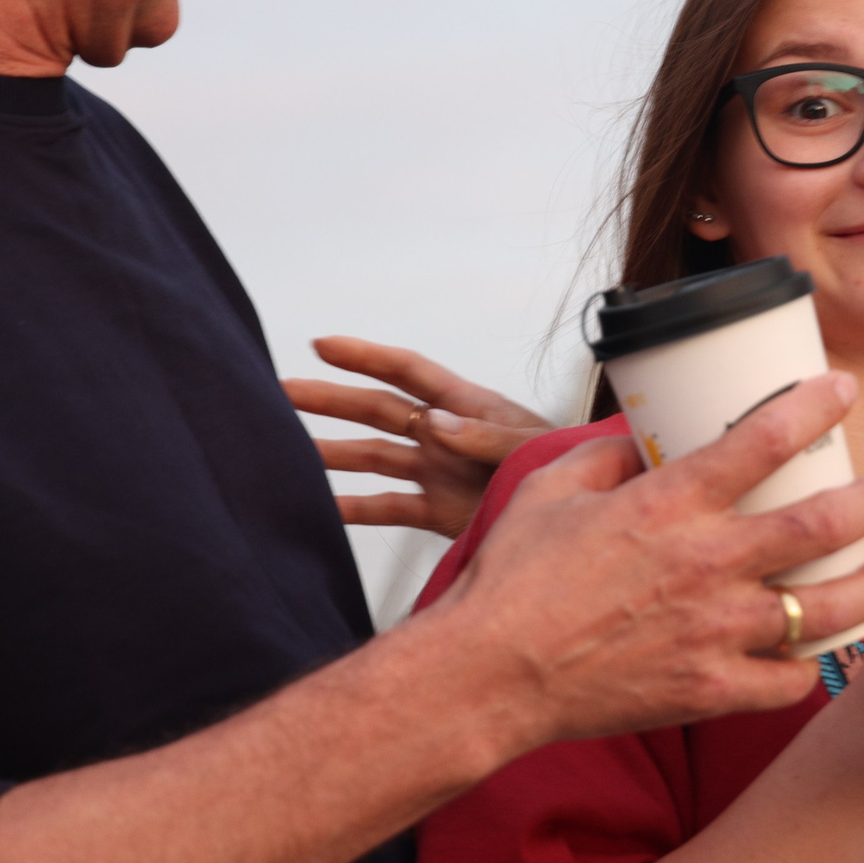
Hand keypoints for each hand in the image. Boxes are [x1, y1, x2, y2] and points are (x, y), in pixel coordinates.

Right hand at [282, 337, 551, 537]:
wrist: (582, 518)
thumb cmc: (568, 467)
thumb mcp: (532, 447)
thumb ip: (484, 437)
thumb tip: (430, 423)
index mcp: (468, 407)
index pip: (408, 372)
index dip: (365, 356)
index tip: (321, 344)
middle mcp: (445, 435)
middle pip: (378, 410)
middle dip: (332, 400)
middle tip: (282, 393)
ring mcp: (439, 471)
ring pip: (374, 456)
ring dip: (333, 452)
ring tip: (287, 449)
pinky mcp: (441, 510)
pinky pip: (389, 507)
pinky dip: (356, 509)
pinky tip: (322, 509)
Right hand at [419, 372, 863, 746]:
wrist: (489, 677)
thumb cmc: (512, 582)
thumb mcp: (551, 491)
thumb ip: (606, 456)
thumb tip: (642, 436)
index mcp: (669, 505)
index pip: (765, 439)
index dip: (815, 405)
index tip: (841, 391)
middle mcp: (707, 563)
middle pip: (825, 521)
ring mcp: (717, 632)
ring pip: (832, 606)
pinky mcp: (712, 690)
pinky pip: (792, 680)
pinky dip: (814, 663)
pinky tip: (822, 647)